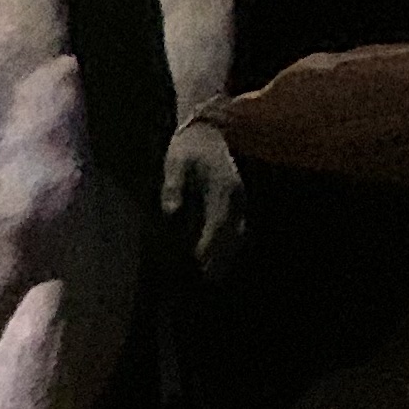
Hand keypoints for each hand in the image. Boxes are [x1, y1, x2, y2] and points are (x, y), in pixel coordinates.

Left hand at [162, 121, 244, 276]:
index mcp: (222, 187)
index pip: (218, 222)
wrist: (205, 130)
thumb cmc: (186, 148)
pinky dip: (231, 241)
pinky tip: (221, 255)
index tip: (200, 260)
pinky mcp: (236, 198)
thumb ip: (173, 187)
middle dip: (221, 255)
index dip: (210, 243)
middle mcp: (235, 194)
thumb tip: (170, 211)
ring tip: (215, 274)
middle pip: (232, 231)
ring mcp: (238, 196)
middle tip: (209, 277)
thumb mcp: (175, 164)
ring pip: (238, 230)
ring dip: (228, 251)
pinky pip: (237, 224)